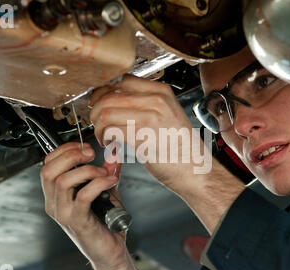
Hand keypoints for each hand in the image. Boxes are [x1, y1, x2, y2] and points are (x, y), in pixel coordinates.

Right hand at [40, 142, 133, 269]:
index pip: (47, 165)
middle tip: (91, 154)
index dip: (64, 150)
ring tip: (104, 173)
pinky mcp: (77, 222)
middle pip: (49, 171)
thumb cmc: (104, 223)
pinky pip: (82, 197)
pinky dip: (98, 184)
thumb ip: (107, 172)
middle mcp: (55, 204)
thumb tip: (113, 153)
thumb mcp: (106, 191)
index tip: (83, 146)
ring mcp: (64, 214)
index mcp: (56, 195)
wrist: (109, 252)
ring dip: (87, 170)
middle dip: (71, 155)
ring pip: (63, 182)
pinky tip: (110, 182)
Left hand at [89, 75, 203, 195]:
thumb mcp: (167, 114)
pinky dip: (104, 138)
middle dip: (95, 110)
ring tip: (104, 136)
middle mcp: (156, 101)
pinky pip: (111, 130)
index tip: (99, 102)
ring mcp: (149, 117)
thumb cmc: (179, 147)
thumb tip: (114, 99)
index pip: (122, 81)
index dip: (105, 92)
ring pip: (106, 112)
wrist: (193, 169)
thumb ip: (145, 103)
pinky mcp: (142, 136)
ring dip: (98, 126)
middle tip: (97, 122)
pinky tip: (110, 144)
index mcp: (162, 91)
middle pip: (110, 95)